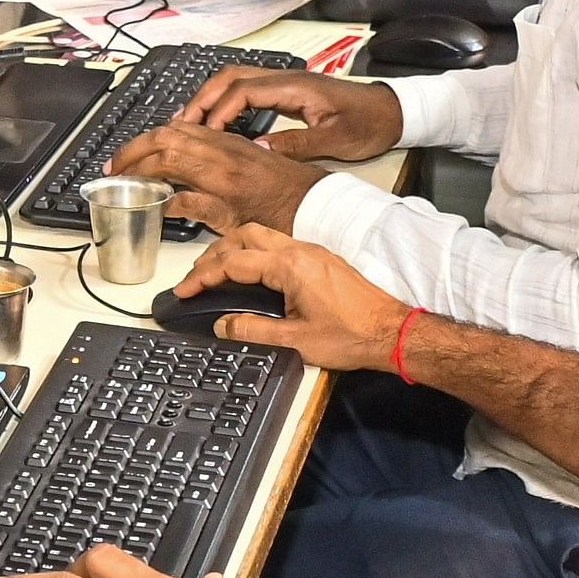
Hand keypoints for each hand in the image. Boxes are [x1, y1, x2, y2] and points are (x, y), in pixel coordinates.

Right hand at [105, 118, 319, 231]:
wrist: (317, 200)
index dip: (135, 169)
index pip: (163, 159)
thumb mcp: (237, 223)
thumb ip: (196, 209)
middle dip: (133, 148)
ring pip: (178, 126)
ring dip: (149, 138)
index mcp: (220, 172)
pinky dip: (170, 134)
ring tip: (132, 156)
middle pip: (164, 134)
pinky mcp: (236, 141)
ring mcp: (229, 142)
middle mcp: (222, 150)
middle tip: (114, 166)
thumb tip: (164, 204)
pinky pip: (195, 128)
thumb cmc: (285, 215)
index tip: (118, 180)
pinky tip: (164, 147)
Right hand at [163, 226, 410, 371]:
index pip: (233, 262)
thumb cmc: (352, 336)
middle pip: (244, 236)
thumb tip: (222, 325)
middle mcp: (300, 250)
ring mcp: (312, 251)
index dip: (203, 276)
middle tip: (196, 277)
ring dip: (234, 248)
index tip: (185, 289)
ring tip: (216, 270)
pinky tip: (251, 271)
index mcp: (289, 266)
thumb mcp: (296, 342)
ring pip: (262, 235)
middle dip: (214, 253)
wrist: (393, 332)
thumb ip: (253, 331)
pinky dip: (255, 251)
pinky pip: (279, 243)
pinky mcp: (322, 259)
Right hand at [179, 68, 401, 162]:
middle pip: (230, 77)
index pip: (243, 91)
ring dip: (209, 96)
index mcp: (295, 87)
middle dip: (201, 98)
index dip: (218, 111)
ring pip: (235, 79)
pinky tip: (215, 119)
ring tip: (188, 121)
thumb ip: (295, 144)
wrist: (391, 111)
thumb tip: (254, 149)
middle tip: (179, 124)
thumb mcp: (334, 141)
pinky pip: (245, 88)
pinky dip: (224, 100)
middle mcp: (285, 77)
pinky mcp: (286, 89)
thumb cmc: (367, 124)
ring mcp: (285, 81)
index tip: (202, 134)